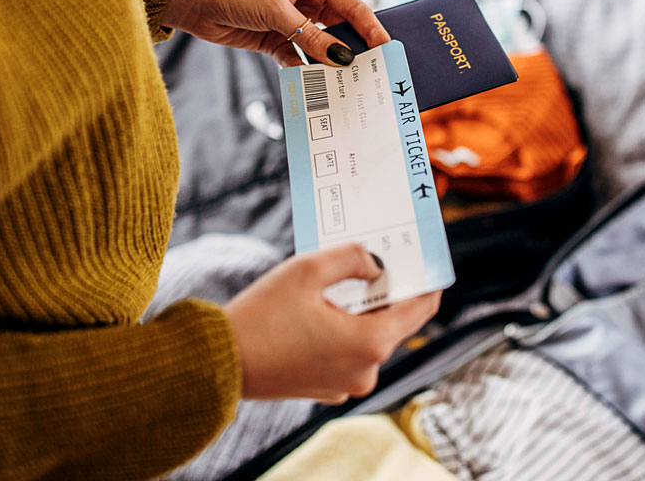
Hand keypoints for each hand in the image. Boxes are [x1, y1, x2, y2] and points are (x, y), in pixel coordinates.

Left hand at [161, 0, 390, 66]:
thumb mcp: (277, 12)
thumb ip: (310, 37)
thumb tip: (342, 58)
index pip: (352, 7)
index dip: (371, 28)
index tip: (386, 48)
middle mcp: (308, 2)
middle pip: (340, 30)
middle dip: (353, 50)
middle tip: (372, 72)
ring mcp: (293, 24)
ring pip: (321, 48)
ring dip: (329, 65)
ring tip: (347, 85)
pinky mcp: (277, 42)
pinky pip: (300, 60)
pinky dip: (306, 72)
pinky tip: (316, 86)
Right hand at [224, 244, 441, 402]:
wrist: (218, 364)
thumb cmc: (262, 316)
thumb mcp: (308, 269)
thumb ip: (352, 257)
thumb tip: (376, 263)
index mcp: (370, 343)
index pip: (421, 309)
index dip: (427, 281)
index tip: (427, 259)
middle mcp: (366, 371)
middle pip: (393, 321)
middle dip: (384, 290)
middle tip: (375, 258)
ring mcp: (347, 384)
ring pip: (368, 335)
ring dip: (360, 309)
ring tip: (341, 279)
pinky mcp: (327, 388)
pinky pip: (348, 352)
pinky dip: (342, 329)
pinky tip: (322, 306)